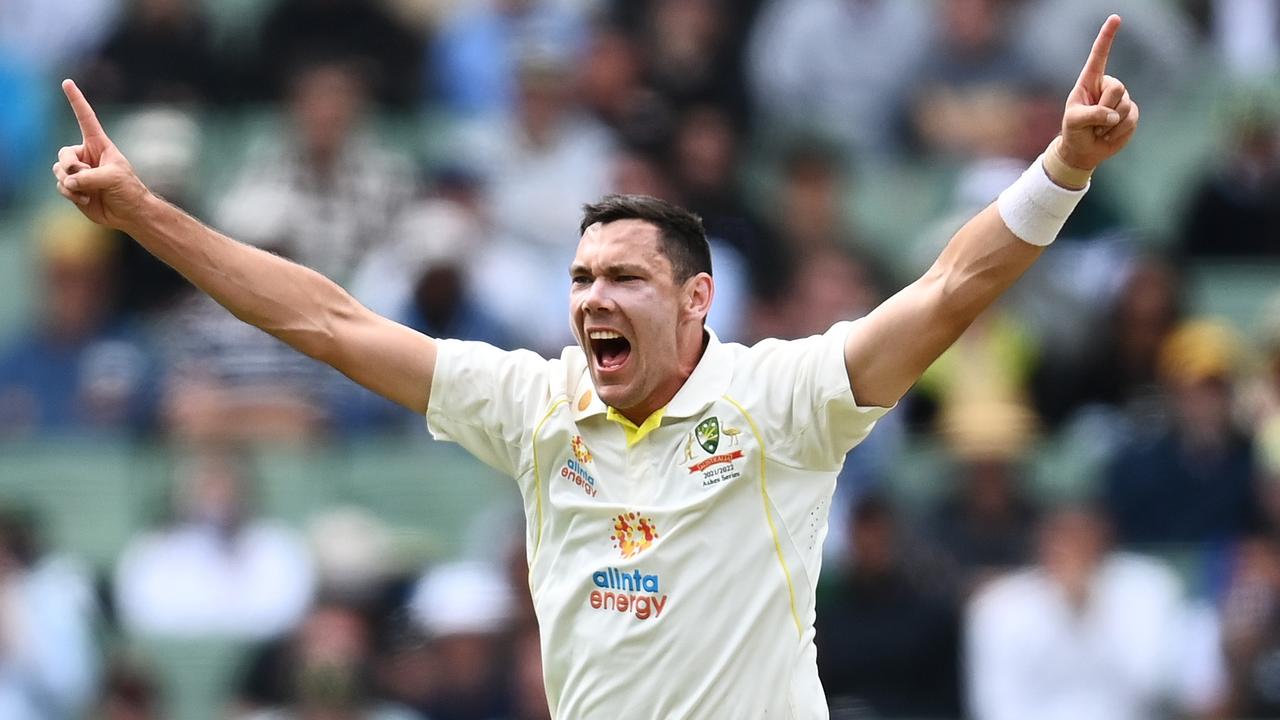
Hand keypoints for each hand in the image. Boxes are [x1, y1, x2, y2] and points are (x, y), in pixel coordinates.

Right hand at [51, 79, 149, 228]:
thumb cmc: (129, 190)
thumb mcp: (113, 178)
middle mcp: (86, 155)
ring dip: (72, 184)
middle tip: (81, 176)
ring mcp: (79, 172)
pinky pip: (61, 186)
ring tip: (90, 192)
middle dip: (69, 166)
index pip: (85, 118)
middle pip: (63, 154)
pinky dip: (71, 194)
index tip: (67, 82)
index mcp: (99, 144)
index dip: (77, 100)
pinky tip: (87, 199)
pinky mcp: (74, 187)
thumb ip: (89, 177)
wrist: (129, 213)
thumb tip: (68, 181)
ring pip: (59, 172)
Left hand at [1055, 15, 1139, 173]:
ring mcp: (1121, 99)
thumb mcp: (1074, 121)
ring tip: (1098, 129)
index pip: (1099, 56)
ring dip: (1109, 124)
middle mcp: (1107, 86)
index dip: (1107, 37)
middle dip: (1104, 108)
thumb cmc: (1074, 131)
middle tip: (1093, 122)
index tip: (1115, 18)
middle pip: (1117, 88)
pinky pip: (1130, 119)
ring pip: (1124, 106)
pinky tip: (1107, 134)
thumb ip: (1091, 114)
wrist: (1084, 151)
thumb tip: (1112, 115)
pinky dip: (1117, 132)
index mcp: (1090, 81)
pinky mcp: (1131, 114)